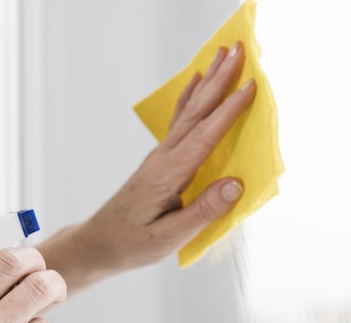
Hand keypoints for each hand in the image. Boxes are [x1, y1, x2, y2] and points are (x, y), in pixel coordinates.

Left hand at [39, 42, 256, 292]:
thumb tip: (235, 184)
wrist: (99, 243)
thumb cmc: (132, 244)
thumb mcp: (169, 238)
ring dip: (209, 82)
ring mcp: (160, 157)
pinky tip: (196, 82)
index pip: (204, 136)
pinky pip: (180, 122)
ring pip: (189, 112)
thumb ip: (203, 212)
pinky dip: (191, 98)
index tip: (250, 86)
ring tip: (223, 55)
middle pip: (196, 112)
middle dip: (220, 80)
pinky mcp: (161, 161)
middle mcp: (164, 158)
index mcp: (168, 175)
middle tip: (239, 50)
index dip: (228, 111)